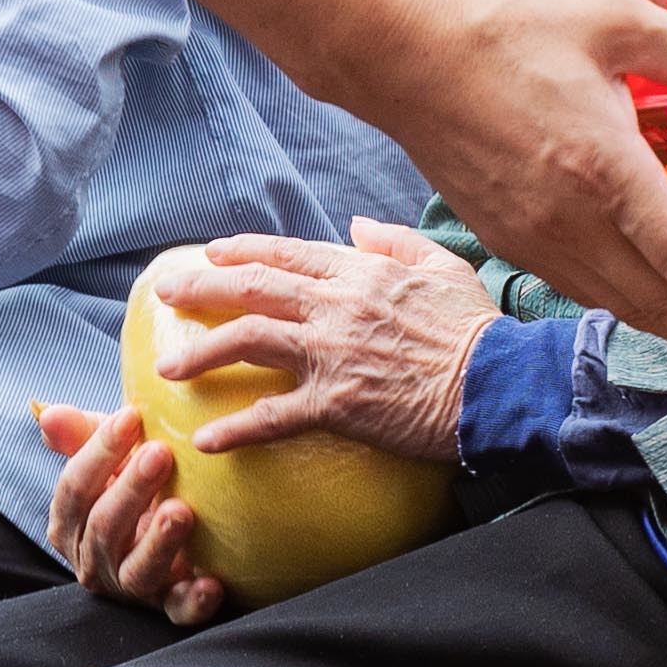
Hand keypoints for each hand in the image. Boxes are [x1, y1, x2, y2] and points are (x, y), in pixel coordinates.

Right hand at [37, 401, 229, 622]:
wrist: (175, 527)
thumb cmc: (134, 485)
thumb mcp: (109, 459)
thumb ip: (80, 436)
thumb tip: (47, 413)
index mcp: (70, 524)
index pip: (74, 490)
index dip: (98, 453)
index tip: (131, 417)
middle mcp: (93, 561)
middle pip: (104, 527)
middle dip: (131, 489)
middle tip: (161, 453)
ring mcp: (131, 587)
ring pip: (136, 571)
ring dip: (158, 542)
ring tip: (181, 511)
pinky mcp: (169, 606)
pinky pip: (178, 610)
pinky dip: (193, 601)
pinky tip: (212, 583)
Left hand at [136, 221, 489, 463]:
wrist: (500, 384)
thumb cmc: (478, 330)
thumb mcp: (445, 267)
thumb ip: (397, 241)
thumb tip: (357, 225)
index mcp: (362, 271)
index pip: (287, 253)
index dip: (242, 251)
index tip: (210, 254)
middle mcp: (338, 305)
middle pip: (253, 287)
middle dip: (201, 288)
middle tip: (166, 293)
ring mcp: (334, 353)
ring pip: (249, 339)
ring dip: (203, 352)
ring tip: (170, 369)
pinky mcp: (338, 404)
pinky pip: (274, 416)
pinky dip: (236, 429)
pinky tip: (206, 440)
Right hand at [352, 0, 666, 342]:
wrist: (399, 55)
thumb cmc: (507, 26)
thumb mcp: (614, 17)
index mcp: (604, 171)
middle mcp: (569, 225)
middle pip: (663, 307)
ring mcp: (535, 243)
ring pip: (623, 308)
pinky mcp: (510, 244)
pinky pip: (586, 290)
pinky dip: (634, 299)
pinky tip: (661, 281)